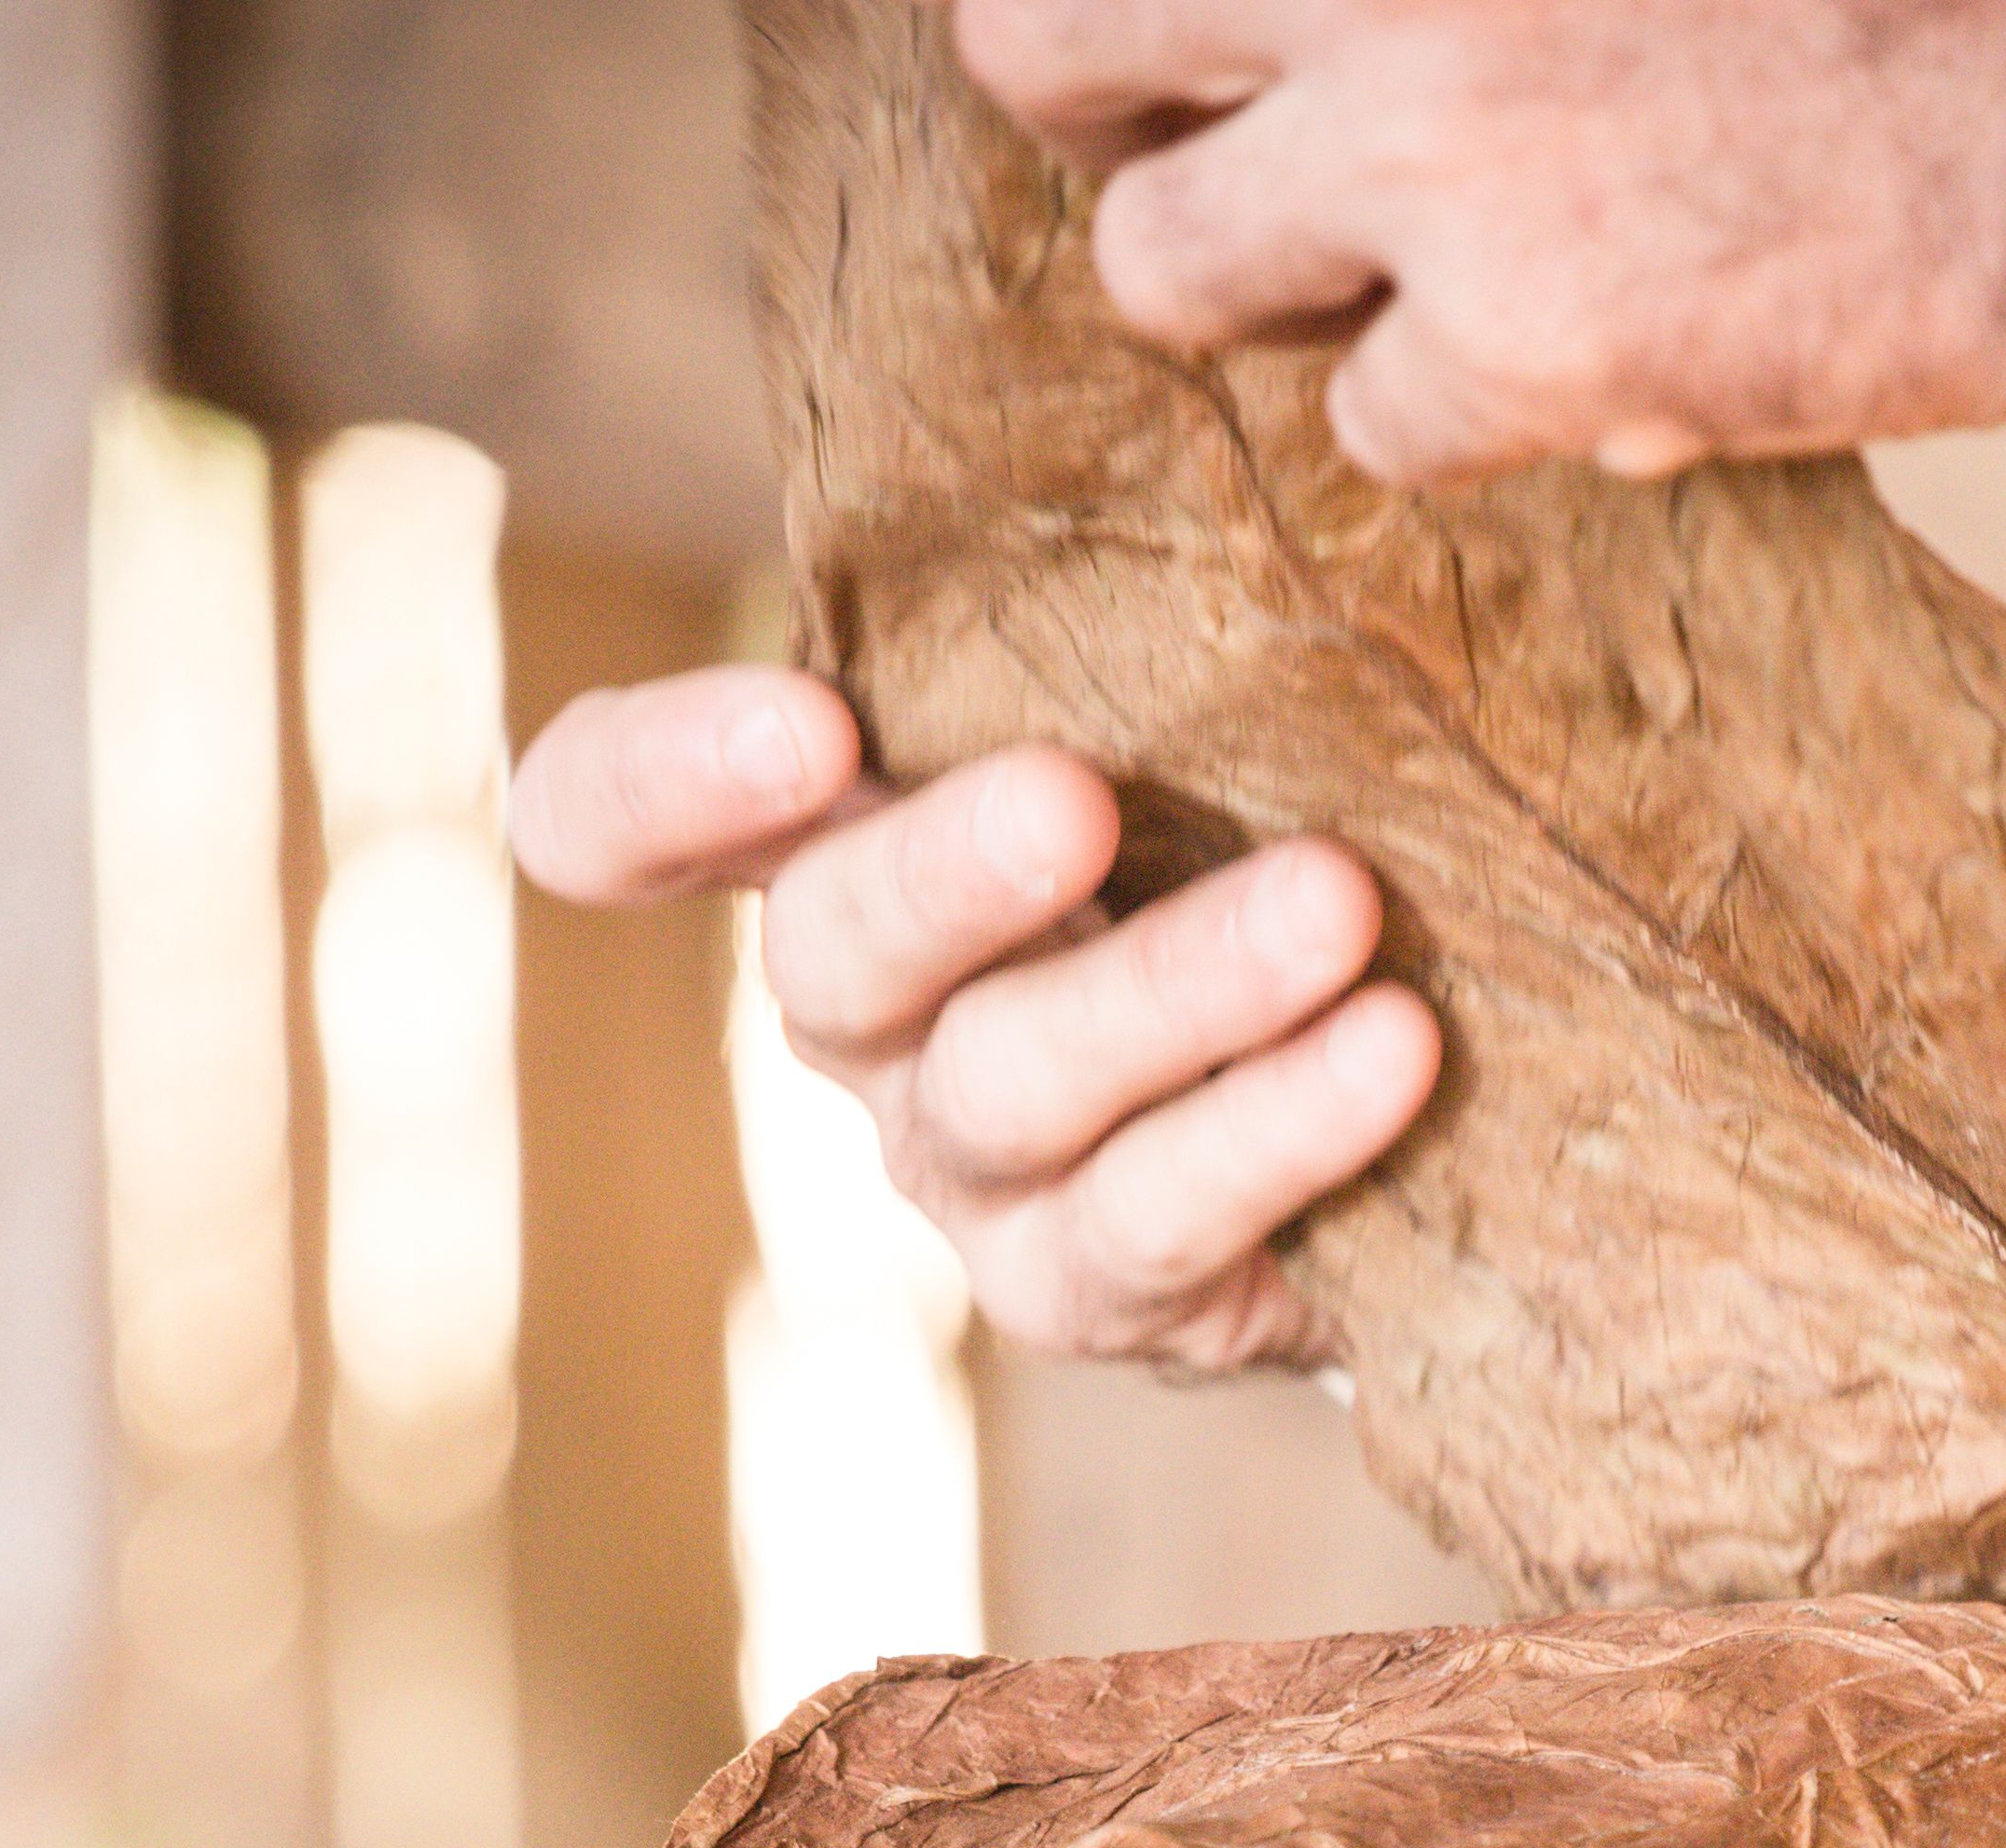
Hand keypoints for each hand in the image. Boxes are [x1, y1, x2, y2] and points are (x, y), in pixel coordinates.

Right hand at [510, 665, 1440, 1369]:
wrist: (1388, 1111)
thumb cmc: (1249, 837)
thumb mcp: (1164, 704)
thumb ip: (1101, 616)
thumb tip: (1199, 402)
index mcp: (826, 844)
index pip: (614, 820)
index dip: (660, 783)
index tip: (806, 726)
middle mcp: (867, 1013)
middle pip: (832, 954)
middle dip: (947, 876)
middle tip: (1075, 800)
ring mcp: (970, 1167)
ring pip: (1012, 1088)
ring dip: (1175, 995)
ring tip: (1338, 909)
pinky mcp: (1096, 1288)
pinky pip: (1155, 1221)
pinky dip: (1275, 1129)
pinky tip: (1391, 1046)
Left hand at [952, 0, 2005, 488]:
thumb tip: (1299, 27)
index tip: (1181, 26)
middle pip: (1038, 35)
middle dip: (1098, 101)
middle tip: (1184, 131)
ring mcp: (1436, 144)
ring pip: (1164, 266)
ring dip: (1262, 278)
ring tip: (1410, 255)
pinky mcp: (1523, 338)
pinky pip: (1371, 424)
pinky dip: (1466, 412)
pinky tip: (1601, 338)